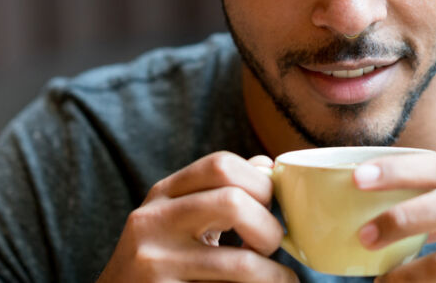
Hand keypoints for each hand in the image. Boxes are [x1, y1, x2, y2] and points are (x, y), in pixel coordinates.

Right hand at [96, 151, 296, 282]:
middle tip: (272, 247)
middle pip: (233, 203)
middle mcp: (153, 222)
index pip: (221, 165)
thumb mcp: (177, 216)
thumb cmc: (157, 258)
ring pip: (240, 262)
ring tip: (281, 280)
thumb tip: (266, 166)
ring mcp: (156, 264)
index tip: (270, 207)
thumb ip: (217, 191)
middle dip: (268, 227)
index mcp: (163, 194)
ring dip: (272, 274)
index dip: (260, 183)